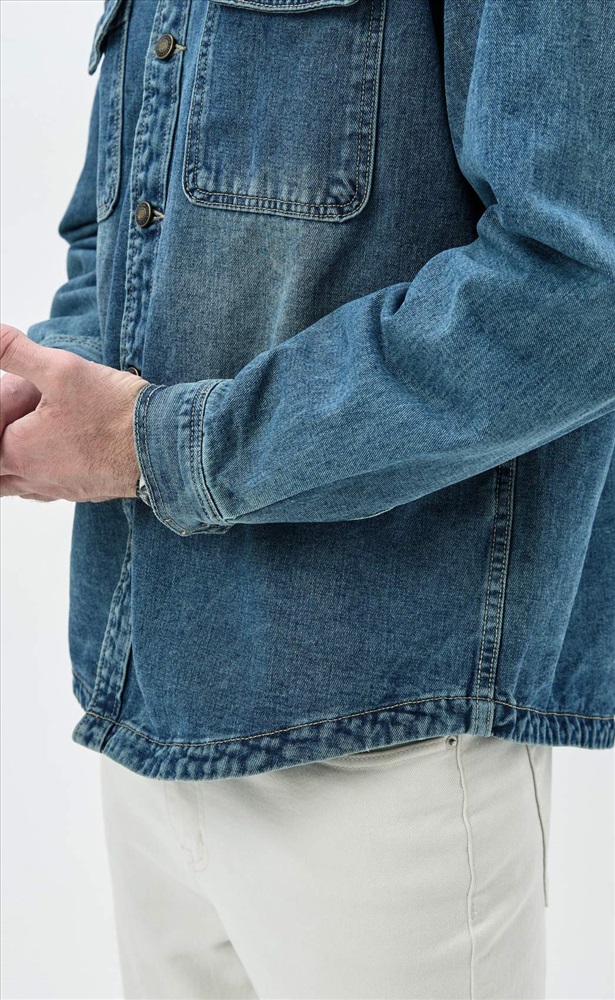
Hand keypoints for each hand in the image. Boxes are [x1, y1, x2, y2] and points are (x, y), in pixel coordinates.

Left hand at [0, 323, 149, 502]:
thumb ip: (15, 352)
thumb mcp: (59, 369)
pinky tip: (52, 458)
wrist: (162, 446)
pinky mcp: (84, 491)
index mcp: (18, 452)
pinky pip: (48, 490)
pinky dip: (40, 476)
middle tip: (11, 427)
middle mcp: (34, 478)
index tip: (10, 401)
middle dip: (1, 449)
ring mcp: (60, 489)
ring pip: (19, 487)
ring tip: (23, 442)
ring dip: (13, 468)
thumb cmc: (113, 413)